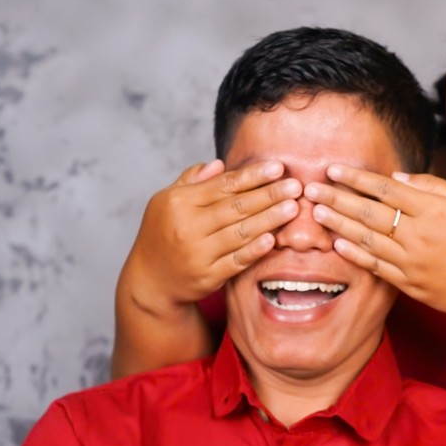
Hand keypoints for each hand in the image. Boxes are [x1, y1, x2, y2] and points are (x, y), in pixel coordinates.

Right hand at [127, 159, 301, 314]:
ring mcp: (198, 253)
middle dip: (269, 195)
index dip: (253, 176)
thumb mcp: (167, 201)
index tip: (278, 167)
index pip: (224, 185)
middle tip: (296, 186)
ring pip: (240, 233)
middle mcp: (187, 226)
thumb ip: (192, 180)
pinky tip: (273, 239)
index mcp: (179, 202)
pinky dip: (255, 250)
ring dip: (270, 219)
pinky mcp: (207, 276)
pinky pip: (236, 261)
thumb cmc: (163, 233)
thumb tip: (219, 164)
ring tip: (293, 208)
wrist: (149, 281)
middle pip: (236, 207)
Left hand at [305, 165, 445, 332]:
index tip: (333, 169)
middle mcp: (418, 234)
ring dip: (339, 224)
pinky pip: (375, 266)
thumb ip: (433, 186)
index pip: (385, 188)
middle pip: (368, 212)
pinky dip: (354, 254)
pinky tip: (337, 243)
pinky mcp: (408, 283)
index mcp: (433, 210)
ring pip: (366, 239)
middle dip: (337, 198)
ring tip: (317, 212)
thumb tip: (397, 176)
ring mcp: (411, 261)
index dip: (356, 178)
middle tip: (312, 188)